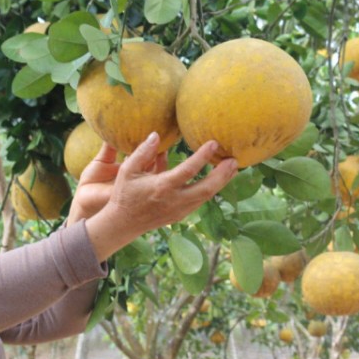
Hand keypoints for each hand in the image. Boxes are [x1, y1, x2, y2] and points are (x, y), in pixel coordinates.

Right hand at [84, 132, 237, 261]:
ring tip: (232, 168)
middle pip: (207, 189)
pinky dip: (211, 189)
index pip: (188, 170)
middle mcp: (174, 200)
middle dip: (223, 175)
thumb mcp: (128, 170)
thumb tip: (156, 135)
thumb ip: (142, 152)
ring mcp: (180, 210)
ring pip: (207, 196)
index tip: (214, 143)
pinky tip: (218, 179)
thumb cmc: (124, 194)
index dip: (202, 156)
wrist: (123, 223)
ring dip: (221, 182)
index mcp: (162, 187)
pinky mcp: (181, 215)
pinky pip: (201, 201)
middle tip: (235, 160)